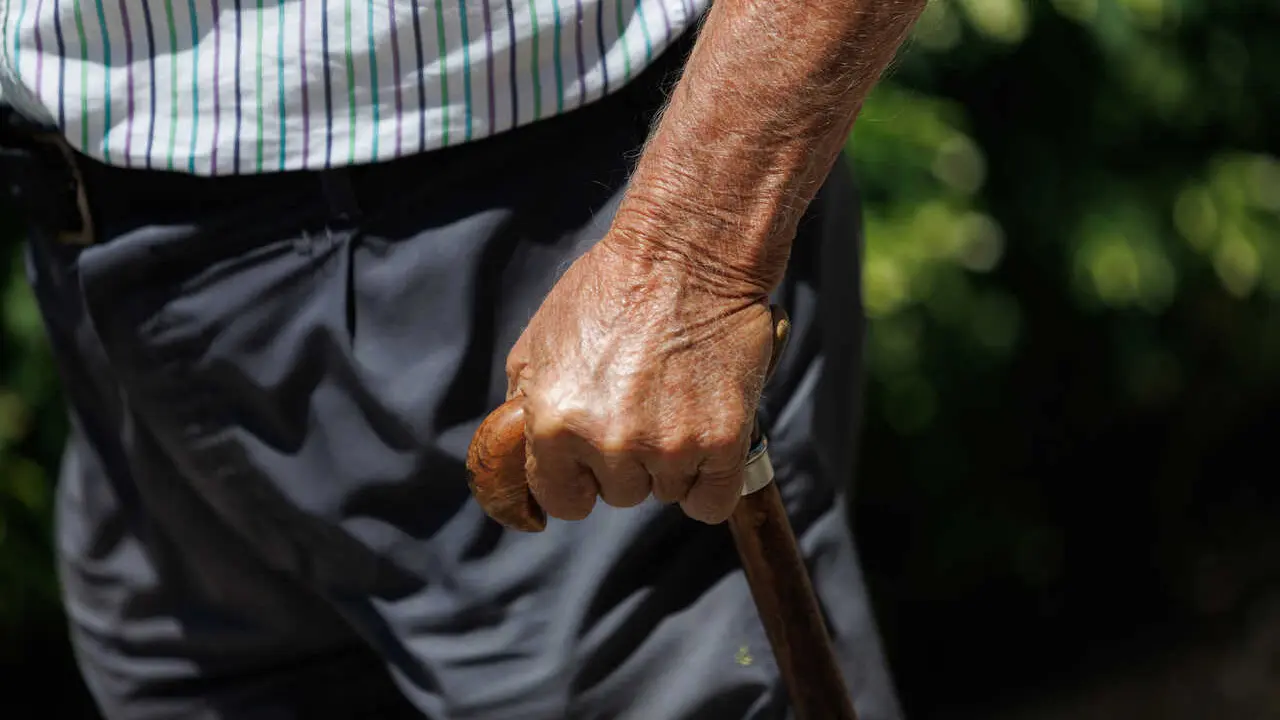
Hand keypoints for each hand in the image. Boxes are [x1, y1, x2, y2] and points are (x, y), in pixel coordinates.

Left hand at [504, 237, 775, 524]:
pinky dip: (711, 481)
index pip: (562, 501)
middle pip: (620, 495)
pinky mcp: (722, 441)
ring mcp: (668, 446)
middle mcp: (608, 443)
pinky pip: (712, 502)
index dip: (577, 482)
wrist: (687, 253)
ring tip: (677, 402)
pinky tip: (707, 440)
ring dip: (672, 463)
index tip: (591, 466)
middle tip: (642, 407)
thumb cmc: (611, 287)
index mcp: (554, 424)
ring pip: (667, 492)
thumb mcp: (540, 339)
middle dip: (627, 462)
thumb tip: (525, 451)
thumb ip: (528, 403)